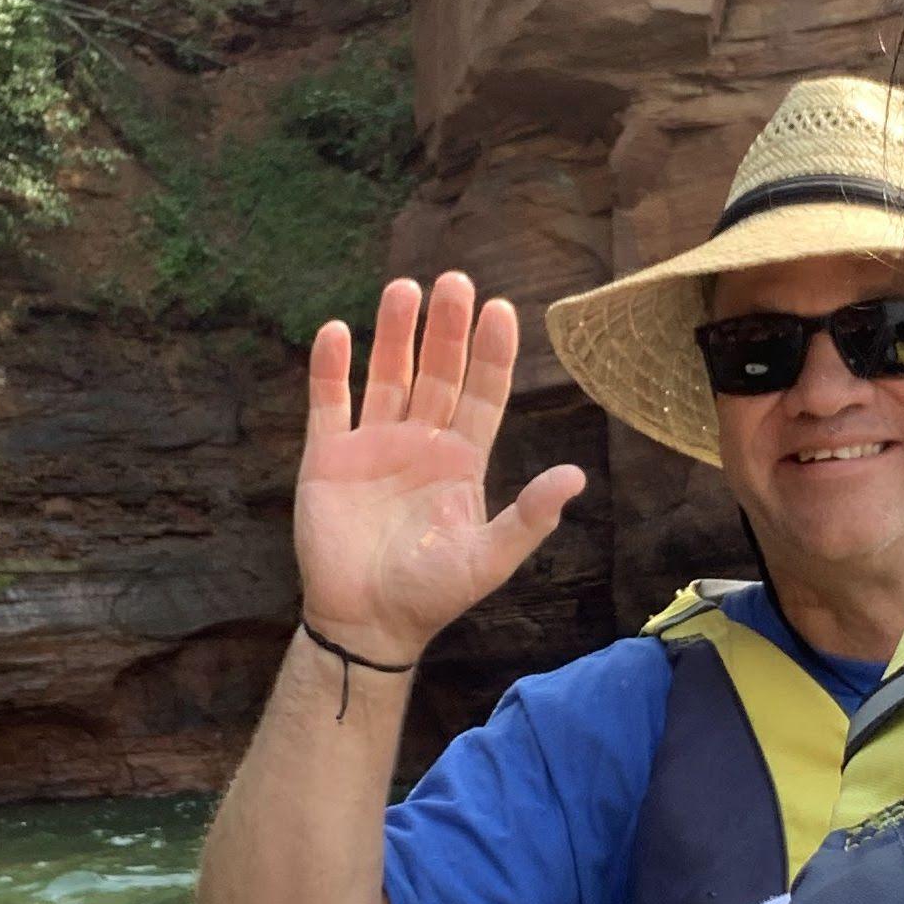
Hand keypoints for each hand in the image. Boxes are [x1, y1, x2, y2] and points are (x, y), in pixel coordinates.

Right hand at [296, 274, 586, 661]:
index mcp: (462, 460)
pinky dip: (331, 368)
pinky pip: (329, 403)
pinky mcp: (328, 457)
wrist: (366, 623)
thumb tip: (575, 477)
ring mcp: (373, 444)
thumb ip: (529, 518)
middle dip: (446, 328)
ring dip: (394, 333)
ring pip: (387, 375)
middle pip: (437, 372)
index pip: (483, 392)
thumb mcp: (488, 559)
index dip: (492, 353)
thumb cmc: (431, 594)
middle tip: (454, 281)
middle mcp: (420, 441)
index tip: (500, 309)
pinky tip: (338, 331)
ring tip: (404, 289)